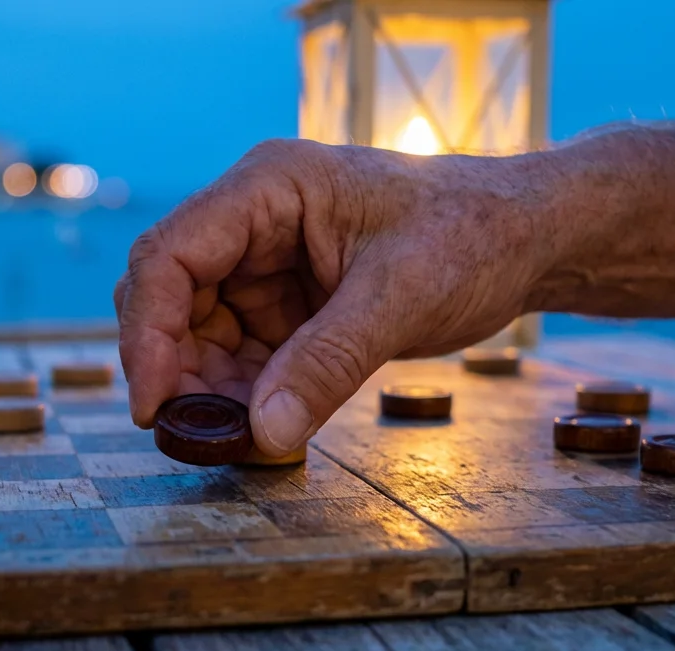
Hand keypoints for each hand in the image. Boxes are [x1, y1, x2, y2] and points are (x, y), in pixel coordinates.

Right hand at [114, 138, 560, 453]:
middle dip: (177, 370)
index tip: (153, 405)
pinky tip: (267, 427)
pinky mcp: (286, 304)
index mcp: (268, 187)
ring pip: (198, 334)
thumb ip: (326, 364)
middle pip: (171, 299)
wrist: (527, 239)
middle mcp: (253, 221)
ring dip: (209, 390)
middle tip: (199, 436)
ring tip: (244, 439)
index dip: (147, 332)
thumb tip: (261, 433)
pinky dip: (245, 395)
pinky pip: (240, 355)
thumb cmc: (473, 235)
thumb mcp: (400, 298)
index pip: (169, 256)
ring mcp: (266, 263)